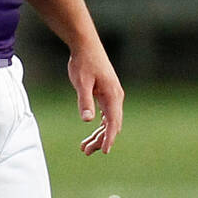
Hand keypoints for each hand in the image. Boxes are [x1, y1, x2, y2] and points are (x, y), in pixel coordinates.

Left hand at [68, 40, 123, 155]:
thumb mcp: (81, 83)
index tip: (104, 151)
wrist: (85, 45)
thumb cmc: (83, 62)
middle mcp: (116, 97)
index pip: (113, 123)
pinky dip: (100, 126)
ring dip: (99, 135)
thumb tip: (87, 120)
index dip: (109, 139)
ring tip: (85, 148)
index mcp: (112, 96)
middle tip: (85, 152)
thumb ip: (85, 101)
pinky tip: (92, 133)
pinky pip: (106, 115)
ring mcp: (112, 96)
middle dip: (101, 140)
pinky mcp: (107, 94)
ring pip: (109, 121)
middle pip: (112, 125)